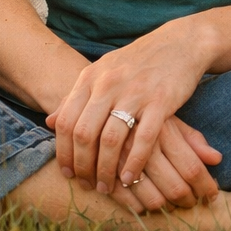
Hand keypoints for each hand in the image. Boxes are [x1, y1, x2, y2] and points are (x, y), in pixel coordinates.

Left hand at [45, 21, 212, 191]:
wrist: (180, 43)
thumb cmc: (139, 61)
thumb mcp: (103, 72)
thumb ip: (76, 96)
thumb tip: (50, 122)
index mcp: (91, 78)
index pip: (67, 122)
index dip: (64, 153)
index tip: (68, 173)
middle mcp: (109, 84)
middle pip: (85, 134)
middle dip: (83, 166)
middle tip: (87, 185)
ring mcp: (135, 92)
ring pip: (111, 140)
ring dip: (106, 170)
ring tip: (108, 187)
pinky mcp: (161, 101)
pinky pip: (143, 139)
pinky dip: (134, 164)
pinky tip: (130, 178)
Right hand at [100, 116, 222, 212]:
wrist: (100, 95)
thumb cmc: (141, 110)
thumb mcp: (168, 118)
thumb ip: (192, 139)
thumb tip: (217, 159)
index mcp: (164, 130)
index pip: (192, 167)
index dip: (205, 186)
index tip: (212, 196)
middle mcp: (144, 144)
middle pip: (175, 187)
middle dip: (187, 201)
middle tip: (191, 203)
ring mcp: (122, 158)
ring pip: (152, 198)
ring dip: (164, 208)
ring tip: (170, 206)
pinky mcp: (102, 167)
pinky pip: (126, 199)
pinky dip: (137, 207)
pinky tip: (142, 205)